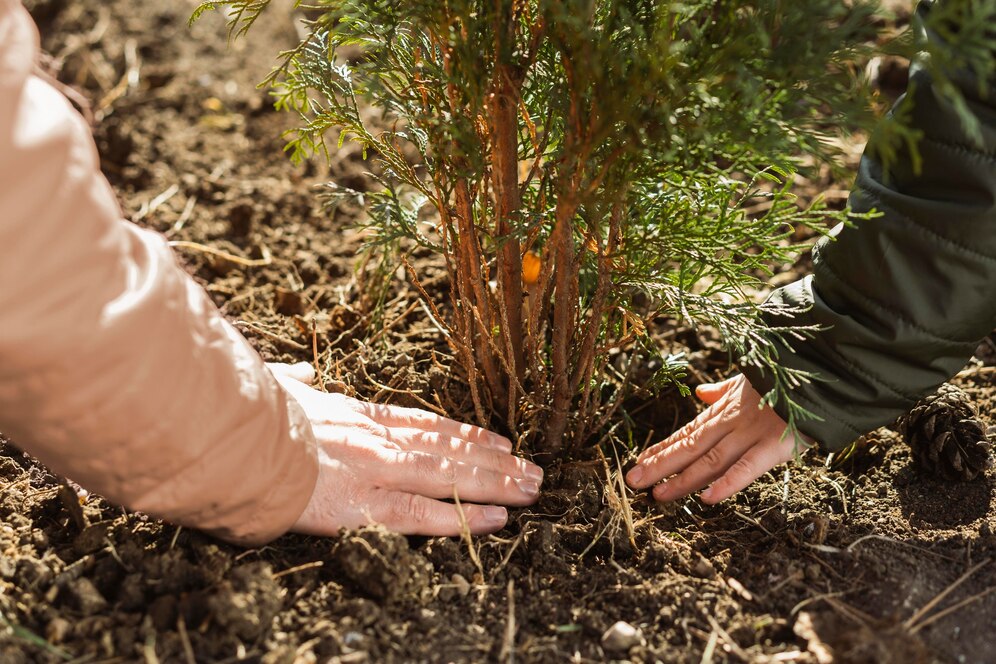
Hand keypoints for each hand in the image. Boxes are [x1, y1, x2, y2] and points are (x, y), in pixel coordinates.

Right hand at [267, 362, 542, 536]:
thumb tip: (302, 373)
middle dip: (495, 461)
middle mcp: (376, 440)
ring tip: (532, 488)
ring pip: (448, 478)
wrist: (226, 437)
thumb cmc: (246, 413)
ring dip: (495, 484)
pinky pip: (423, 514)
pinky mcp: (363, 505)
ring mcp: (374, 470)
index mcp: (356, 415)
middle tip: (533, 468)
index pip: (424, 424)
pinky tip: (497, 520)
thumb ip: (295, 382)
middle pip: (448, 450)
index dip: (466, 434)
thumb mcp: (276, 388)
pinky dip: (463, 517)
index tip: (498, 440)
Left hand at [625, 374, 813, 503]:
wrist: (823, 370)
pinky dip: (727, 483)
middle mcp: (732, 422)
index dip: (663, 449)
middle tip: (632, 482)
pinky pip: (748, 467)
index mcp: (726, 409)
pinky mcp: (776, 445)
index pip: (687, 433)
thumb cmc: (787, 378)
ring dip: (682, 479)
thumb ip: (724, 390)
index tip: (639, 463)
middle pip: (690, 447)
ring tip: (657, 494)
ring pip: (710, 460)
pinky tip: (706, 499)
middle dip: (660, 465)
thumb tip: (701, 392)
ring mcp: (752, 433)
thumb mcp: (750, 381)